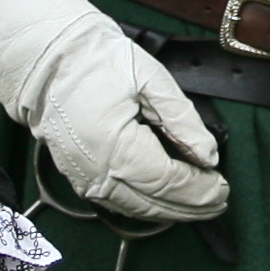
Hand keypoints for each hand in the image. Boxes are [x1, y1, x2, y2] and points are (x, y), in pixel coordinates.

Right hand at [0, 0, 228, 222]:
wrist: (45, 59)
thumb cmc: (97, 60)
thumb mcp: (151, 80)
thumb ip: (183, 121)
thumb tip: (209, 156)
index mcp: (117, 147)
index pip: (170, 182)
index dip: (200, 189)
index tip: (224, 187)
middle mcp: (99, 173)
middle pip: (156, 204)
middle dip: (192, 206)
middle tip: (219, 202)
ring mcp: (85, 180)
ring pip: (137, 210)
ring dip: (171, 211)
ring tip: (201, 205)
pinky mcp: (79, 179)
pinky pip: (118, 203)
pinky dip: (146, 206)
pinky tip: (165, 201)